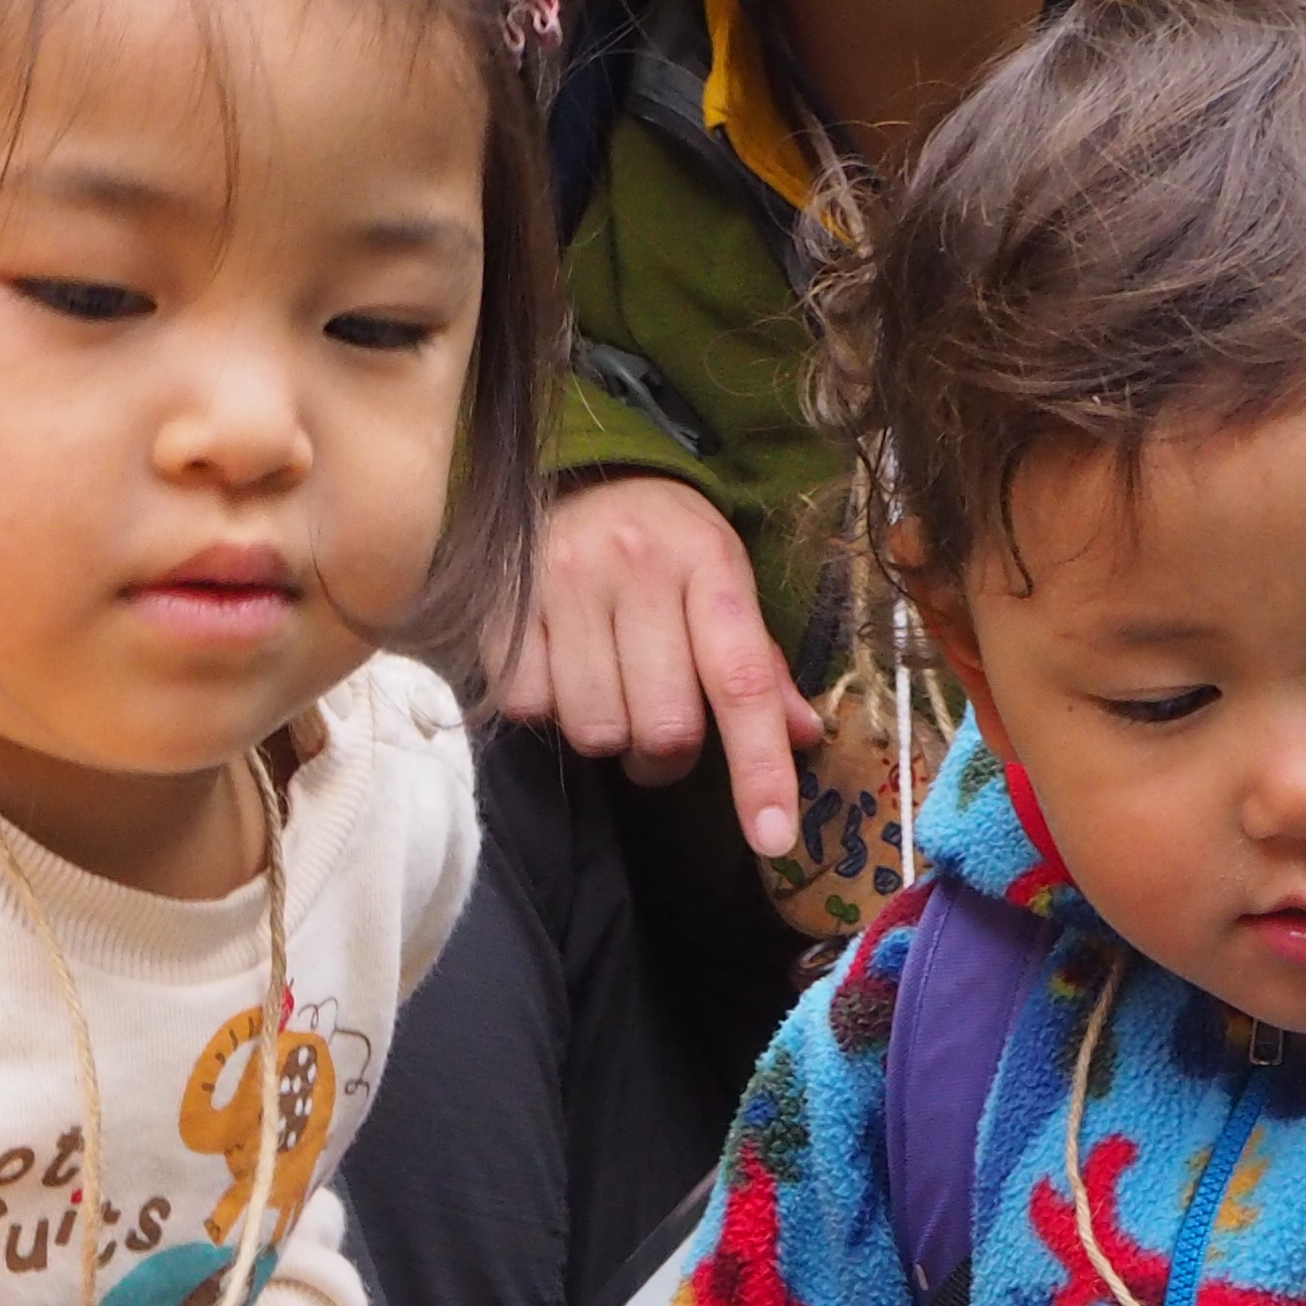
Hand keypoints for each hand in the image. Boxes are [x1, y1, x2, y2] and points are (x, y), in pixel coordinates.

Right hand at [492, 473, 820, 858]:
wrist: (578, 468)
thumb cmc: (666, 544)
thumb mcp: (726, 582)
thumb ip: (759, 665)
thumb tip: (803, 737)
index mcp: (708, 564)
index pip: (740, 683)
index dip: (759, 770)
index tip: (775, 836)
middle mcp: (636, 567)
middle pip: (664, 728)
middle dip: (668, 755)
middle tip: (662, 729)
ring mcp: (563, 582)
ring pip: (597, 731)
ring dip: (610, 736)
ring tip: (612, 691)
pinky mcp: (502, 603)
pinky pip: (531, 709)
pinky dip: (549, 710)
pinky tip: (562, 669)